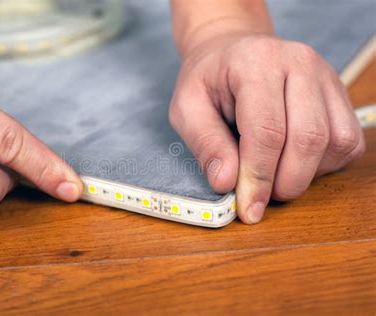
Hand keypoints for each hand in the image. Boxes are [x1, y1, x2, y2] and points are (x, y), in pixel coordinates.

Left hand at [169, 32, 364, 223]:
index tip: (248, 209)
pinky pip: (348, 142)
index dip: (258, 178)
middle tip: (260, 196)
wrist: (232, 52)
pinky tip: (294, 162)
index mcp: (256, 63)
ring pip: (336, 143)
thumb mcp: (187, 108)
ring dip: (306, 175)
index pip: (267, 131)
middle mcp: (299, 63)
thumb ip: (205, 143)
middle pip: (308, 139)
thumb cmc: (208, 81)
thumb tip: (226, 183)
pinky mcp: (339, 94)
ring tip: (274, 175)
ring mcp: (325, 77)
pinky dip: (325, 165)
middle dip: (285, 182)